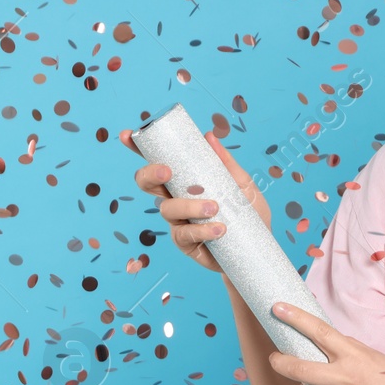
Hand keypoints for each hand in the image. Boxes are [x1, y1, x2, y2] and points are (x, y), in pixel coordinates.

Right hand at [120, 126, 271, 273]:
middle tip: (166, 172)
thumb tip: (209, 137)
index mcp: (185, 180)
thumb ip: (226, 163)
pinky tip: (219, 229)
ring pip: (167, 209)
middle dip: (150, 175)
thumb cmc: (248, 214)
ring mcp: (178, 221)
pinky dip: (201, 230)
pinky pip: (183, 234)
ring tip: (214, 208)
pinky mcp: (184, 243)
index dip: (138, 149)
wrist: (257, 248)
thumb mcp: (242, 184)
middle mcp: (176, 198)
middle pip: (147, 184)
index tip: (127, 136)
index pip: (158, 161)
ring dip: (188, 206)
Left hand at [265, 301, 384, 384]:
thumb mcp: (379, 360)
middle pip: (298, 369)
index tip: (277, 308)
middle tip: (277, 360)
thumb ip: (353, 353)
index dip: (295, 318)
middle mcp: (347, 378)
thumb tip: (329, 344)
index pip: (319, 332)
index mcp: (356, 356)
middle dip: (280, 363)